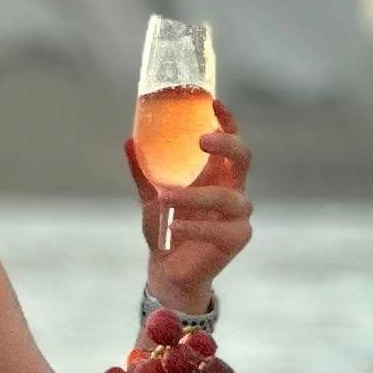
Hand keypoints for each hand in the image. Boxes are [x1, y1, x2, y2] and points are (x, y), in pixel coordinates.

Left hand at [125, 122, 253, 313]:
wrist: (168, 270)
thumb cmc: (165, 227)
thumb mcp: (150, 195)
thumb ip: (143, 170)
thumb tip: (128, 140)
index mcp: (217, 173)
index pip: (230, 140)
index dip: (227, 120)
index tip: (214, 102)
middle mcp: (233, 189)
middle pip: (243, 157)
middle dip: (226, 144)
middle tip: (201, 140)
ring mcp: (238, 214)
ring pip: (226, 197)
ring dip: (194, 196)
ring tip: (165, 199)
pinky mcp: (236, 238)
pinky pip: (219, 228)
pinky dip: (195, 225)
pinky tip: (175, 226)